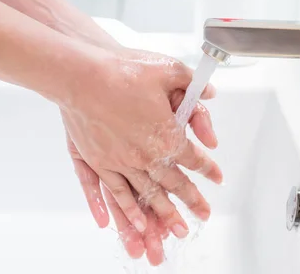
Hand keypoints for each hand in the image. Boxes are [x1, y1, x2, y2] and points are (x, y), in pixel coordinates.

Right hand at [60, 47, 220, 247]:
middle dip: (191, 201)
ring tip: (175, 230)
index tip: (217, 179)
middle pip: (173, 184)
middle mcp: (146, 154)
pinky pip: (117, 192)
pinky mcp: (99, 161)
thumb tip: (209, 93)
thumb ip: (192, 84)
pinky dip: (128, 209)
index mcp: (166, 134)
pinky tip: (136, 221)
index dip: (208, 169)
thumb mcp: (167, 70)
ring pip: (147, 194)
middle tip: (202, 215)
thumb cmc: (122, 70)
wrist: (82, 75)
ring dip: (163, 213)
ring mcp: (121, 161)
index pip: (193, 158)